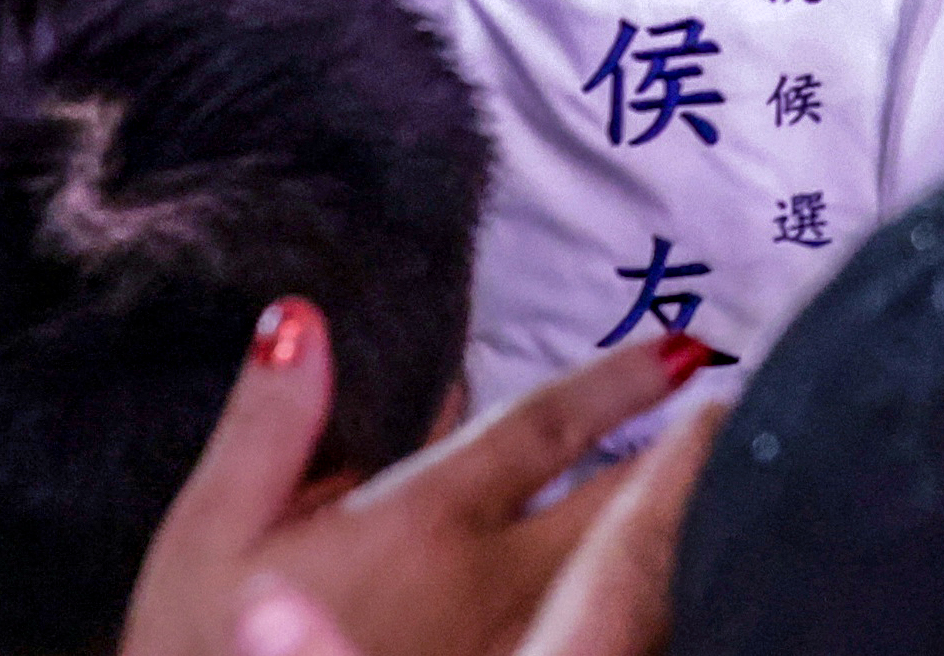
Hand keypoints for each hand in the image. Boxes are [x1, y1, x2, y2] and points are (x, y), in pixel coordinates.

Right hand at [122, 312, 726, 655]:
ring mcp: (510, 650)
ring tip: (722, 496)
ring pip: (623, 588)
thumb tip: (303, 320)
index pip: (542, 430)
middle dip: (685, 462)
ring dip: (665, 535)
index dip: (620, 383)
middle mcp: (490, 585)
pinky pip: (599, 639)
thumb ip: (267, 425)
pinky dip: (632, 603)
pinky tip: (656, 594)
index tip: (693, 351)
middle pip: (616, 511)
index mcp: (424, 522)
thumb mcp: (209, 535)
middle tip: (749, 414)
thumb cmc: (195, 654)